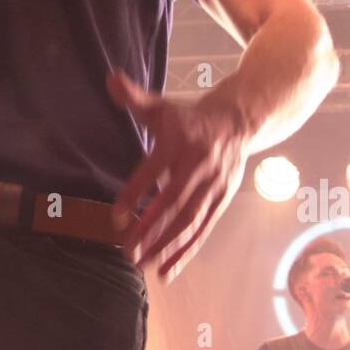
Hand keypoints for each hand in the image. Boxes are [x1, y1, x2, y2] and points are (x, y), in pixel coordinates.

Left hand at [107, 70, 249, 282]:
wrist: (239, 121)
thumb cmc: (188, 117)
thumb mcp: (161, 105)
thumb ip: (134, 97)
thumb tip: (110, 79)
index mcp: (180, 141)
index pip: (154, 170)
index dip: (135, 194)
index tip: (116, 217)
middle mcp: (199, 165)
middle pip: (173, 203)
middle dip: (150, 229)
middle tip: (127, 251)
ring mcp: (214, 185)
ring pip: (190, 221)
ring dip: (166, 245)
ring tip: (142, 264)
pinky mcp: (222, 200)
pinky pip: (204, 230)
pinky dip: (186, 252)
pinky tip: (167, 271)